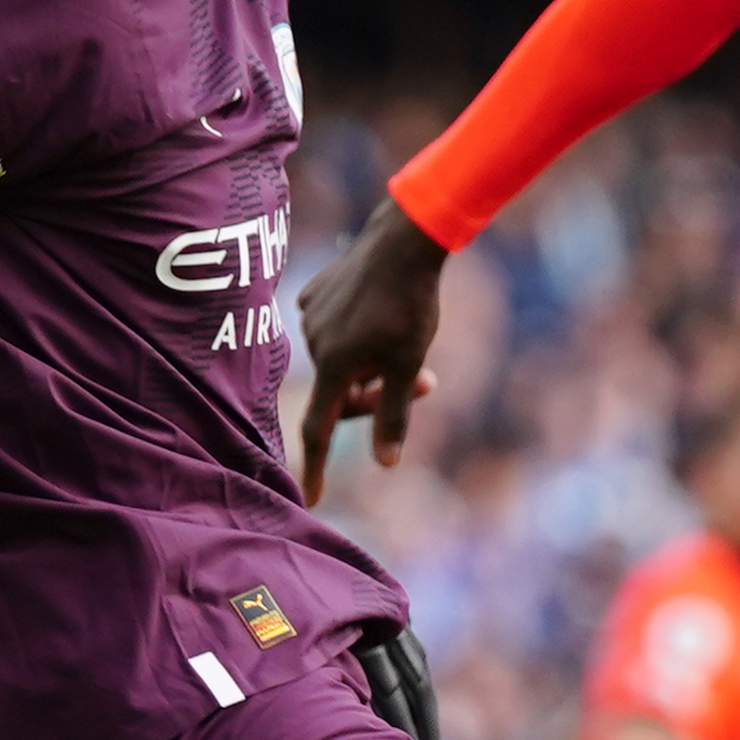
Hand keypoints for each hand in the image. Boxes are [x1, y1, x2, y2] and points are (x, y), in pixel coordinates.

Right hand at [295, 193, 448, 502]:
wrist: (403, 241)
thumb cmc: (412, 304)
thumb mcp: (410, 364)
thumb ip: (394, 415)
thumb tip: (384, 464)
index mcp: (334, 366)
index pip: (320, 429)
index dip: (317, 467)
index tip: (311, 498)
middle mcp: (313, 343)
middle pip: (341, 392)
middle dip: (378, 396)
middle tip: (428, 384)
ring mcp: (310, 315)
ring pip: (342, 360)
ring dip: (372, 363)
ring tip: (408, 339)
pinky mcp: (314, 292)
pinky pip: (335, 328)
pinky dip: (358, 334)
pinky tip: (381, 312)